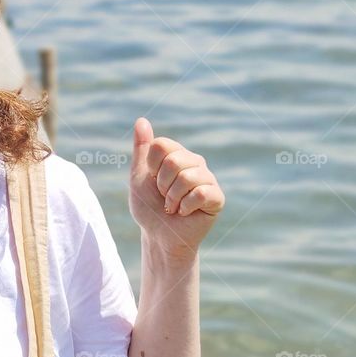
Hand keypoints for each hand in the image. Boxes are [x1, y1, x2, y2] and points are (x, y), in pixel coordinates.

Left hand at [128, 117, 224, 259]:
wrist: (158, 236)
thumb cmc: (149, 206)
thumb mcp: (138, 175)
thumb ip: (141, 148)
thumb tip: (141, 120)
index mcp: (176, 153)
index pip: (161, 145)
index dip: (151, 166)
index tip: (153, 179)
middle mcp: (194, 162)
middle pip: (173, 161)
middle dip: (162, 184)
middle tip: (164, 197)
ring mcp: (207, 178)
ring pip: (186, 177)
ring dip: (172, 198)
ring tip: (173, 206)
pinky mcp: (217, 197)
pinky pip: (201, 193)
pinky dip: (186, 206)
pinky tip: (185, 212)